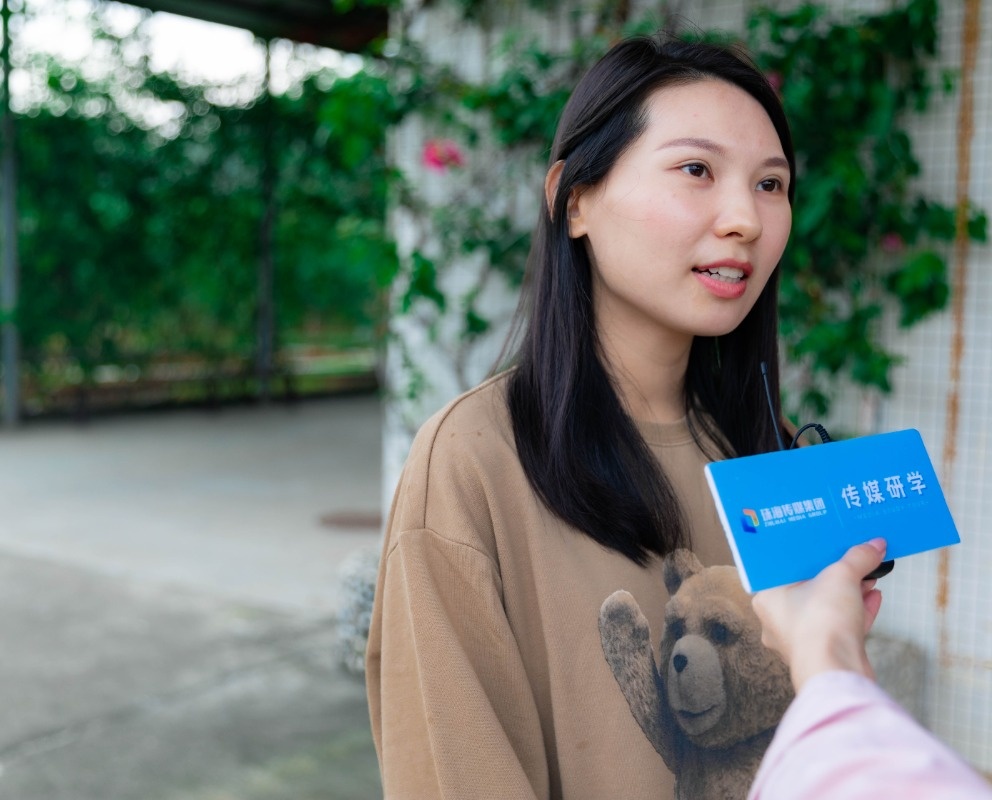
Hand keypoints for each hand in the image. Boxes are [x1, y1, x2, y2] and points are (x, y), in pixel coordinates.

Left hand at [751, 539, 886, 691]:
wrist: (838, 671)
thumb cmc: (822, 624)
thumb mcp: (841, 576)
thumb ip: (857, 557)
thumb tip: (874, 545)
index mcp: (767, 598)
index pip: (783, 568)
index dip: (805, 554)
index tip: (822, 543)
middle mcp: (778, 621)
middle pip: (807, 588)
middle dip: (834, 573)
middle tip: (850, 557)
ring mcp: (800, 640)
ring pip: (826, 609)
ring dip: (848, 592)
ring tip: (867, 575)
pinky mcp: (823, 654)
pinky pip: (839, 626)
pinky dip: (856, 611)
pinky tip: (873, 596)